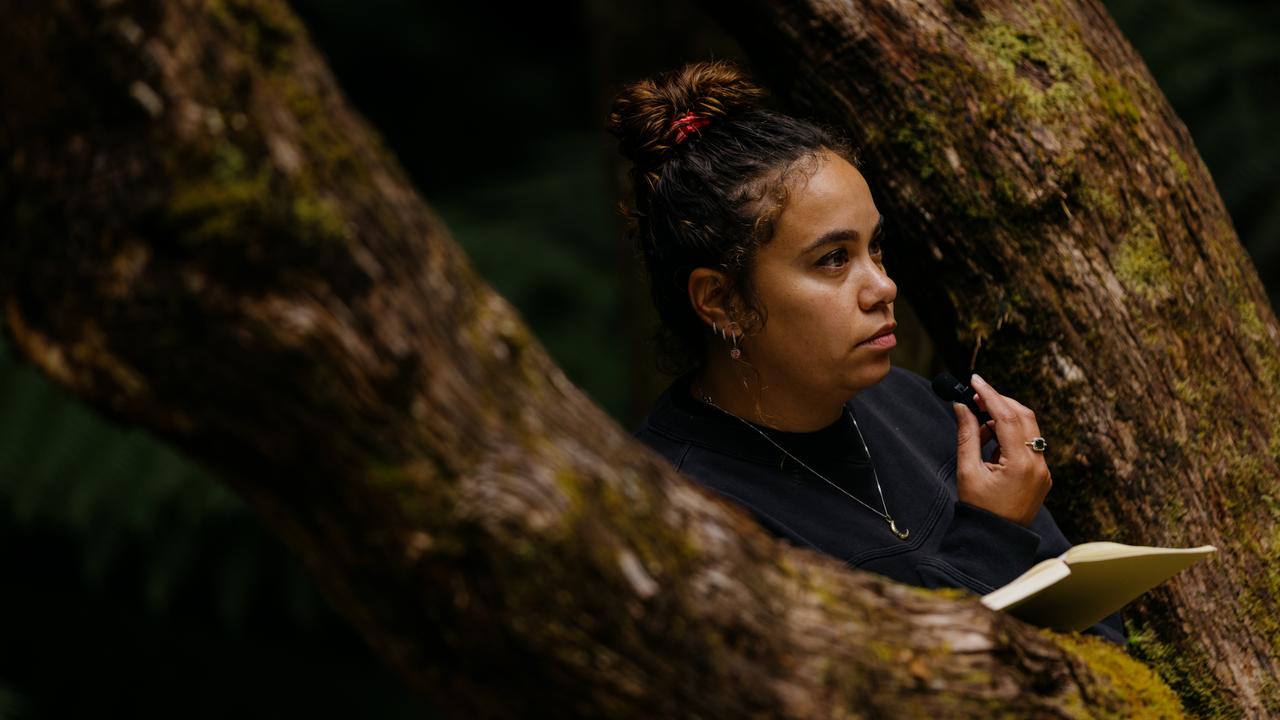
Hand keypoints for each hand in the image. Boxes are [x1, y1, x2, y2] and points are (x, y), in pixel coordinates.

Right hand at [952, 374, 1050, 526]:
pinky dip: (1010, 434)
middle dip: (999, 402)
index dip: (989, 395)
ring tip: (979, 426)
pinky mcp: (1041, 474)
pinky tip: (991, 440)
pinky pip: (1029, 443)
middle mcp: (1038, 464)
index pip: (1007, 416)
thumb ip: (967, 435)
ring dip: (1004, 418)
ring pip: (1028, 428)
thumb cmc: (979, 509)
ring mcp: (1043, 469)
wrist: (995, 539)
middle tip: (975, 397)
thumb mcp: (968, 470)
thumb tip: (962, 406)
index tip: (975, 379)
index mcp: (1020, 464)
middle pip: (1023, 416)